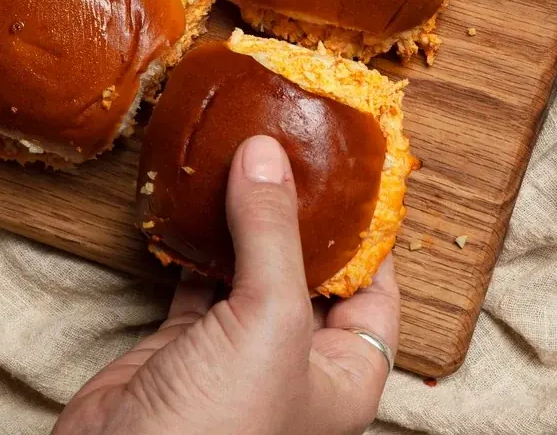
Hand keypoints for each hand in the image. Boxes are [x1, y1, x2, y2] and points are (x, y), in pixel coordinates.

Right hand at [55, 135, 398, 434]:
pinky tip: (194, 205)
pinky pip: (197, 283)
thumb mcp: (268, 322)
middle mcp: (295, 365)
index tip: (355, 169)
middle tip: (293, 149)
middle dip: (301, 214)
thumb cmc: (219, 431)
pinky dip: (194, 245)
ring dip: (245, 221)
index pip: (375, 289)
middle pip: (310, 273)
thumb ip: (272, 234)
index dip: (368, 231)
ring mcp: (236, 356)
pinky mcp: (182, 349)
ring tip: (246, 159)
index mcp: (342, 375)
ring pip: (250, 272)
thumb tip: (267, 154)